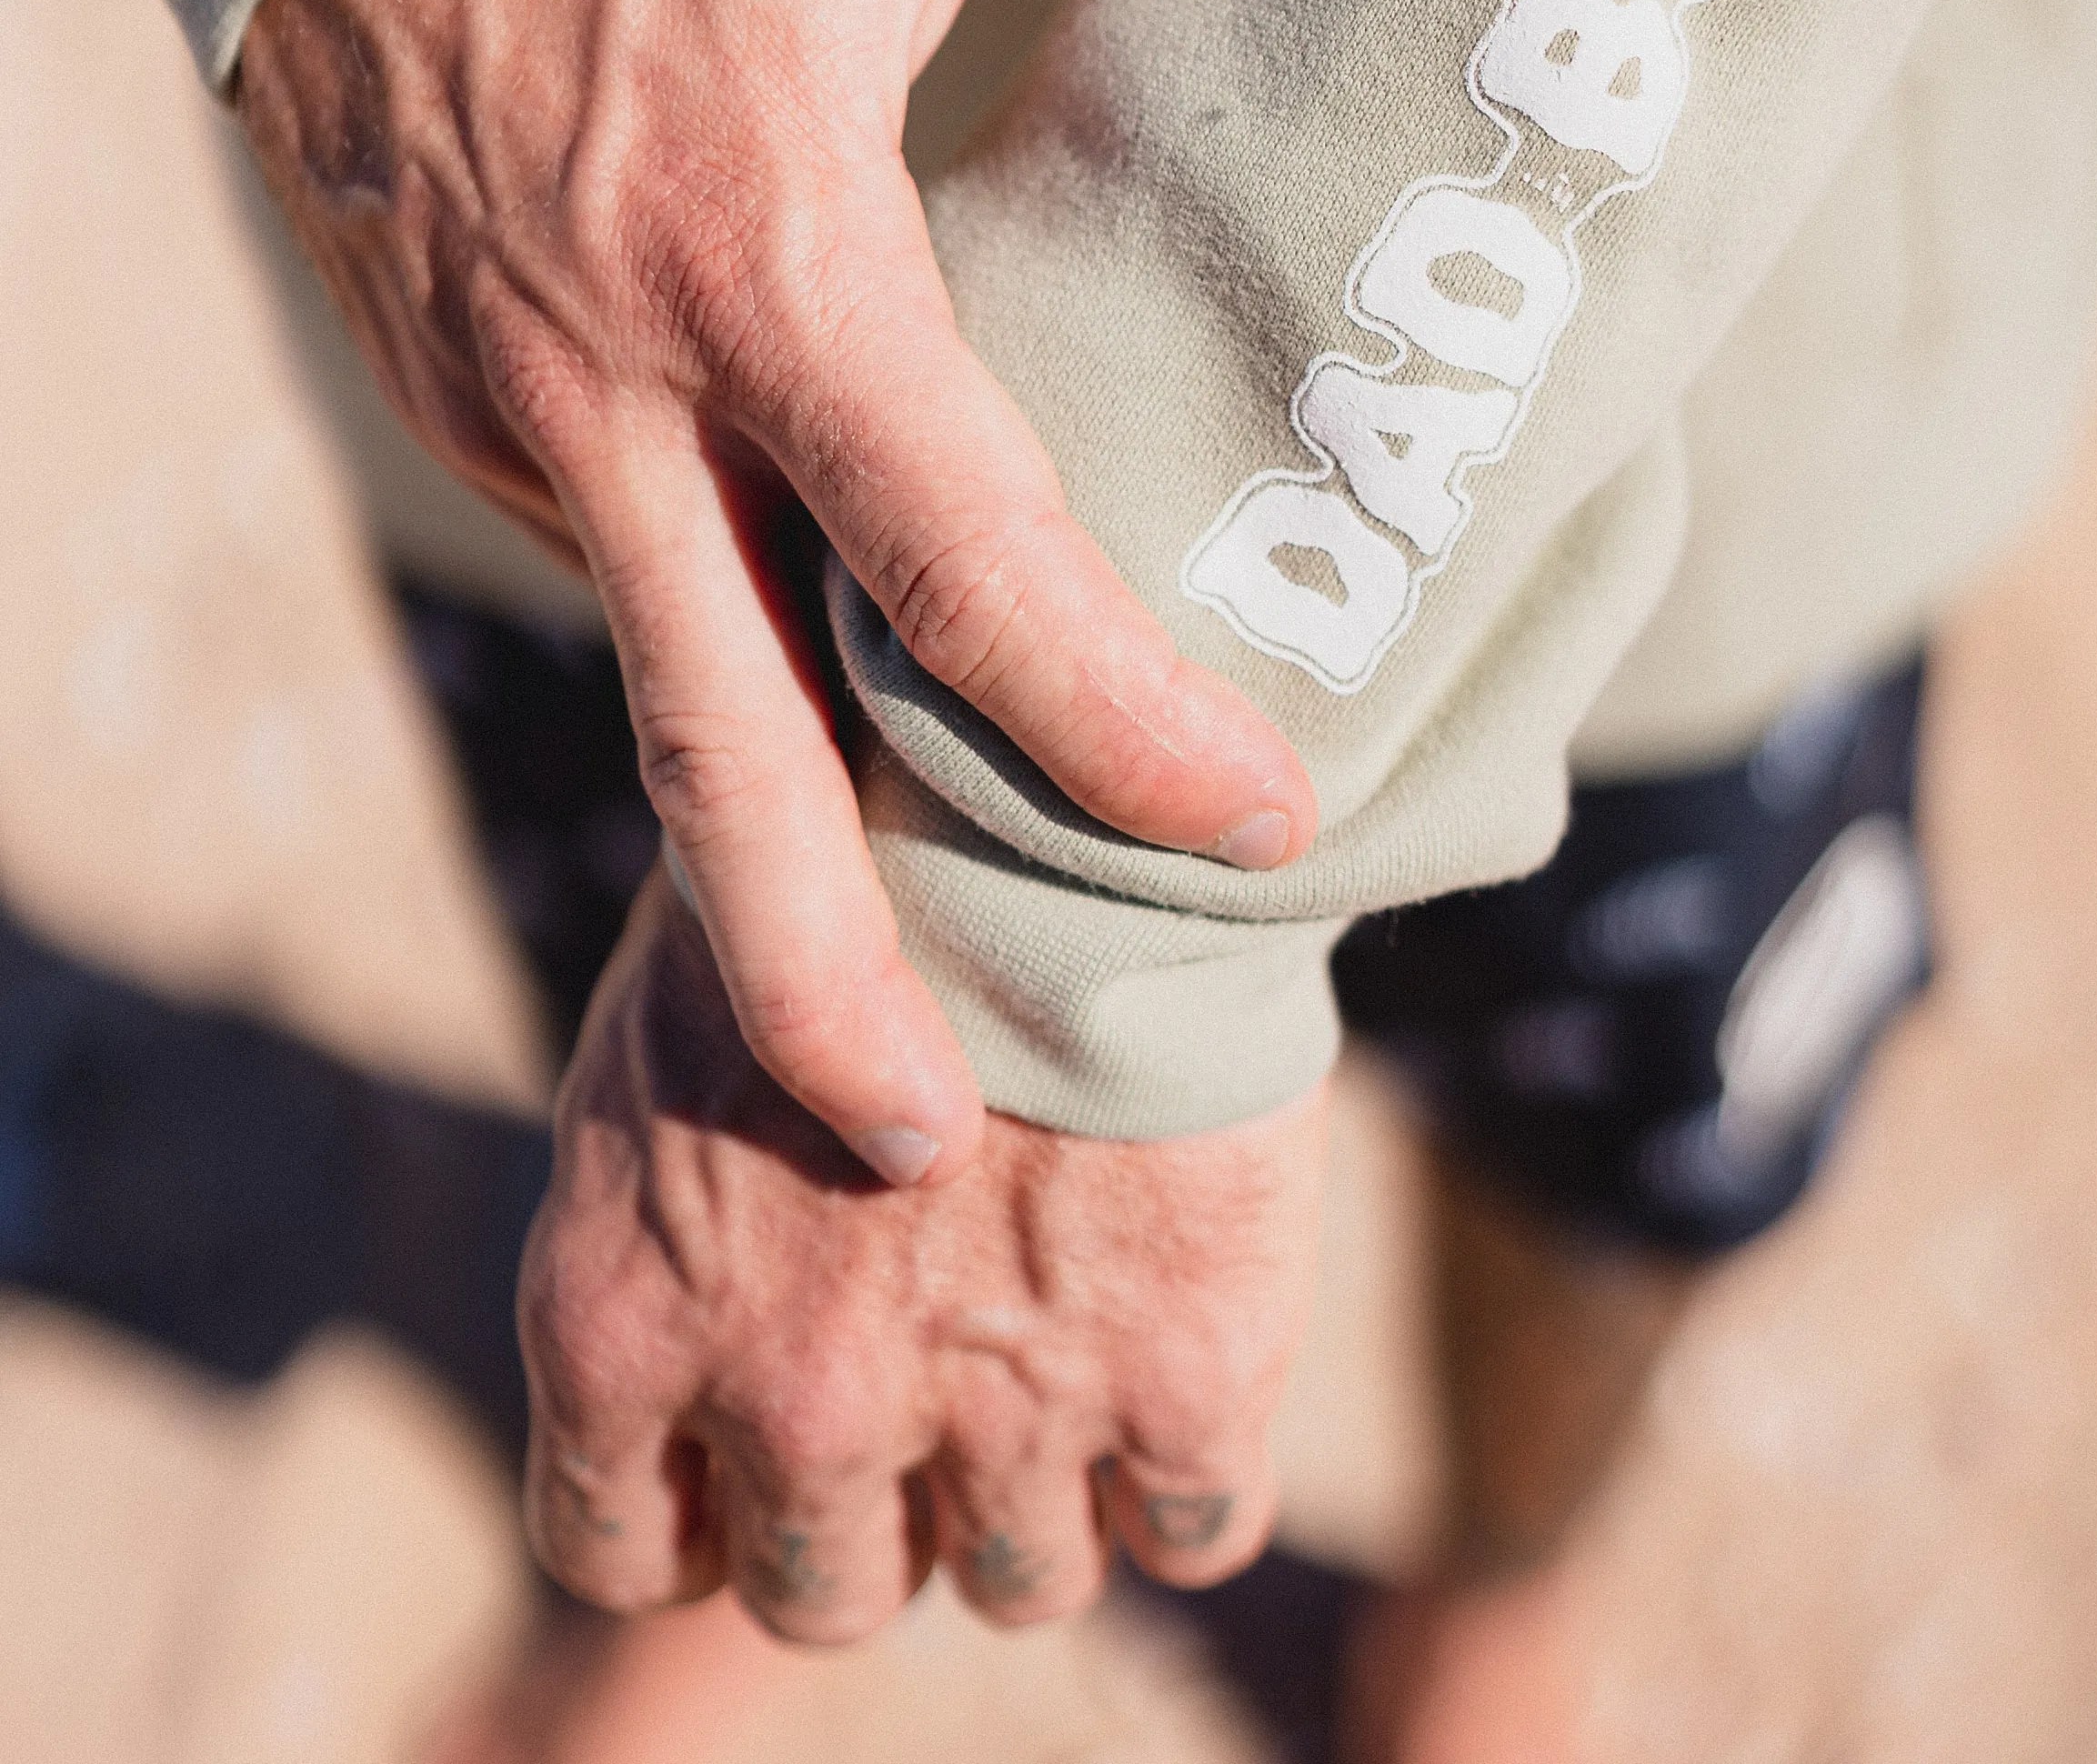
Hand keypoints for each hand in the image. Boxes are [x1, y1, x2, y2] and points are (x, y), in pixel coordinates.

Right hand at [237, 0, 1430, 1179]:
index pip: (956, 537)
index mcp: (762, 244)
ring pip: (674, 690)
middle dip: (814, 970)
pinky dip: (738, 704)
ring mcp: (536, 427)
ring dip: (774, 865)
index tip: (1251, 823)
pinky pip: (643, 597)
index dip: (1108, 702)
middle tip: (928, 1157)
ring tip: (891, 1043)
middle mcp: (630, 382)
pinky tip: (833, 772)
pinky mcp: (494, 428)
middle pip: (723, 739)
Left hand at [517, 864, 1327, 1637]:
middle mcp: (795, 1401)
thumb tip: (715, 1254)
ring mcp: (995, 1413)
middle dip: (883, 1504)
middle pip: (826, 1587)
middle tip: (943, 1377)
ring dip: (1039, 1498)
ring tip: (1077, 1350)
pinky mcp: (1185, 1381)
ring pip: (1016, 1582)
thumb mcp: (698, 1015)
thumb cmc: (863, 855)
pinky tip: (1191, 1363)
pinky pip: (1191, 1532)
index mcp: (626, 1317)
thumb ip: (676, 1190)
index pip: (625, 1548)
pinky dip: (1188, 1475)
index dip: (709, 1511)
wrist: (1078, 789)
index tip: (768, 1452)